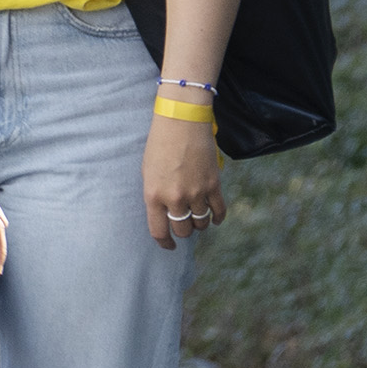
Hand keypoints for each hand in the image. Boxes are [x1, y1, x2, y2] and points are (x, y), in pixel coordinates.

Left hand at [144, 112, 226, 249]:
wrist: (182, 120)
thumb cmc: (160, 143)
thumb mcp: (148, 171)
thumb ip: (155, 194)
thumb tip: (164, 213)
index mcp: (153, 195)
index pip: (159, 231)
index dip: (165, 243)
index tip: (169, 246)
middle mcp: (175, 198)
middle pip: (183, 229)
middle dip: (183, 231)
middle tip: (184, 226)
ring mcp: (196, 192)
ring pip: (201, 223)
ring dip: (199, 224)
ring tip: (197, 219)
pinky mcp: (213, 184)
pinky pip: (219, 211)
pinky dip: (217, 218)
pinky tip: (214, 218)